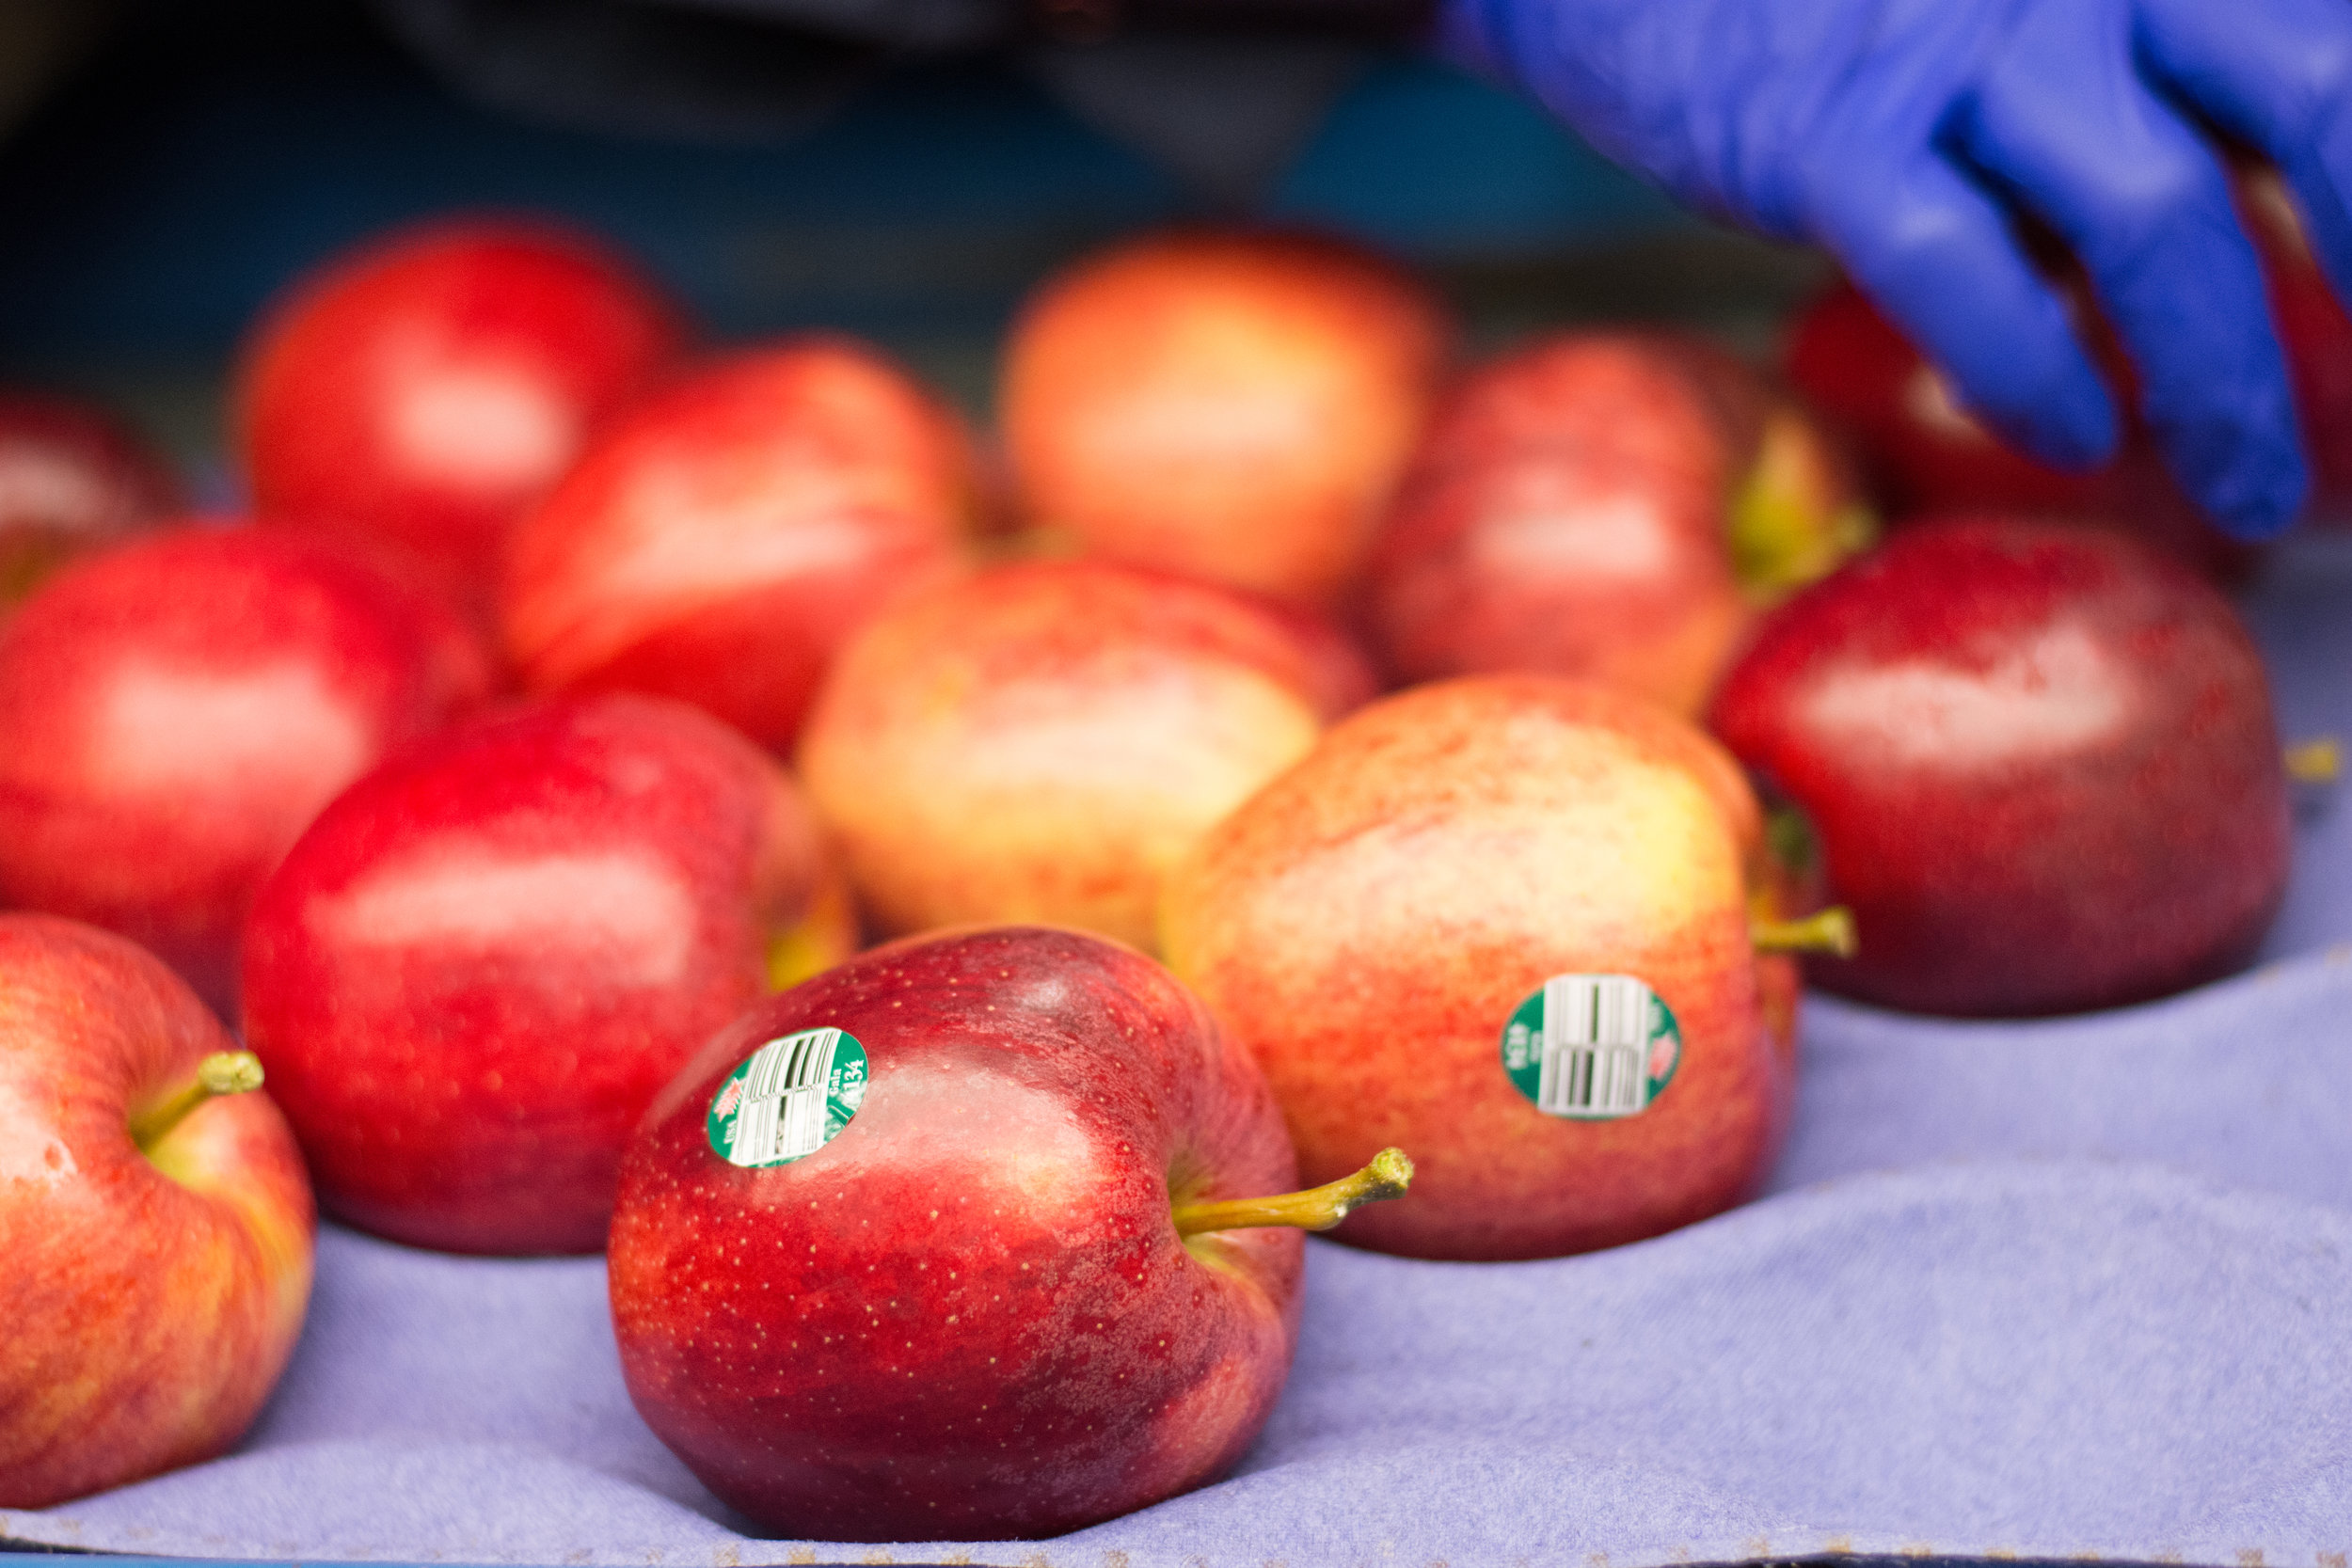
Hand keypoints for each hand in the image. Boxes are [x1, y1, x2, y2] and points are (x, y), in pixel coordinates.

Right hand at [1437, 0, 2351, 537]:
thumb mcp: (2023, 9)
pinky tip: (2066, 439)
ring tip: (2253, 493)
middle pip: (2316, 99)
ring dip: (2224, 381)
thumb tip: (2273, 213)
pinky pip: (1965, 268)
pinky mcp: (1831, 136)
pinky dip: (2032, 372)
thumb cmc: (1840, 2)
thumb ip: (2146, 75)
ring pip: (2157, 213)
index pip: (2330, 48)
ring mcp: (1961, 42)